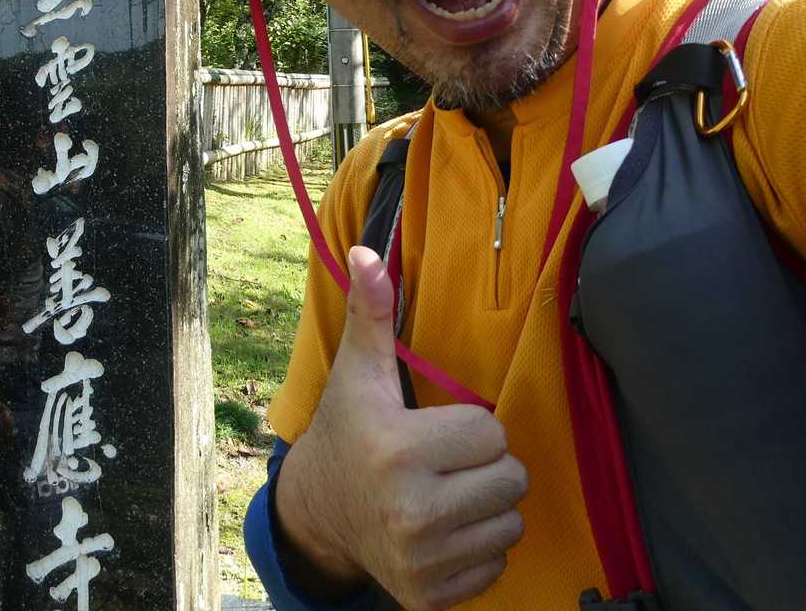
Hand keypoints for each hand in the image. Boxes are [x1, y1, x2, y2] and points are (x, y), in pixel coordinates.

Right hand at [274, 245, 527, 610]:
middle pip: (510, 479)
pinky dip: (478, 546)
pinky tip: (444, 528)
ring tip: (445, 493)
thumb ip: (371, 314)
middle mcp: (411, 510)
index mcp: (396, 450)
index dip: (470, 426)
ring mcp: (423, 558)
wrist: (317, 514)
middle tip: (444, 462)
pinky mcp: (433, 594)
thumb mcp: (358, 375)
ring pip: (511, 522)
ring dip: (486, 506)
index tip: (436, 429)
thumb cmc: (347, 433)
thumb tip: (367, 252)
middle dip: (484, 466)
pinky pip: (497, 563)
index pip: (492, 433)